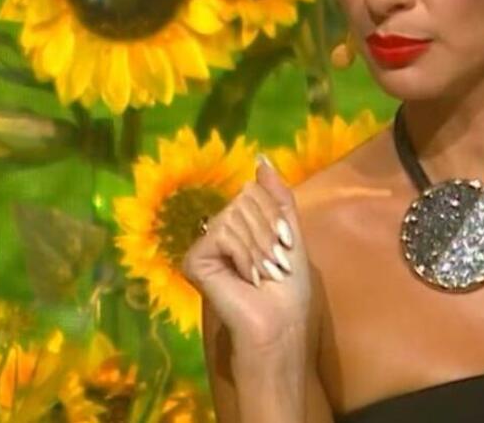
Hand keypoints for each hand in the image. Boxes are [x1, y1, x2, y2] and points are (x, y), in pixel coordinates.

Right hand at [182, 154, 312, 352]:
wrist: (279, 325)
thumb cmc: (289, 288)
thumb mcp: (290, 233)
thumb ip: (277, 197)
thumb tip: (261, 159)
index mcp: (242, 223)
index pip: (255, 191)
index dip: (276, 217)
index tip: (285, 247)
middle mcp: (219, 230)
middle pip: (245, 198)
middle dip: (269, 231)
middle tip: (274, 264)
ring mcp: (205, 245)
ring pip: (235, 213)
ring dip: (259, 246)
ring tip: (262, 274)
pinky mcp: (193, 259)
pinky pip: (222, 232)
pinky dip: (243, 253)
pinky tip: (246, 278)